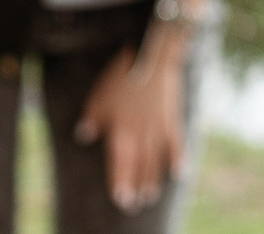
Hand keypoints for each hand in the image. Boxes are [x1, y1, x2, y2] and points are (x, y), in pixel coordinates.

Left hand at [75, 41, 185, 213]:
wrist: (152, 58)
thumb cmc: (122, 76)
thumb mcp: (98, 95)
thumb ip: (91, 117)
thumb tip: (83, 135)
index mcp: (121, 131)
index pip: (120, 163)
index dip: (120, 181)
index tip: (120, 198)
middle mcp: (141, 135)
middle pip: (139, 166)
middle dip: (136, 186)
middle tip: (136, 204)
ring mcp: (158, 128)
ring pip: (156, 159)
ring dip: (153, 179)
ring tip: (151, 195)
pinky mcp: (172, 118)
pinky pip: (177, 143)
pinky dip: (178, 158)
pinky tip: (180, 172)